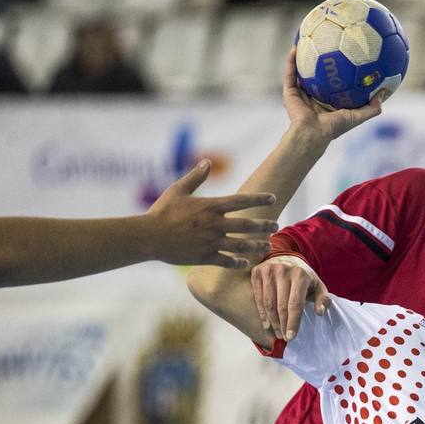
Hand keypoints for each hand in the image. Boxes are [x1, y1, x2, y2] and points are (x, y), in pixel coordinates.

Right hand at [146, 160, 277, 266]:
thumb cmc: (161, 211)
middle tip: (276, 225)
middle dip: (264, 225)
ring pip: (242, 245)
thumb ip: (196, 177)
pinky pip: (227, 261)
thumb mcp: (178, 190)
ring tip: (266, 245)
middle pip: (247, 224)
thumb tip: (208, 161)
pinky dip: (238, 262)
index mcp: (210, 206)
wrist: (148, 236)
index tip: (273, 198)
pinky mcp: (205, 257)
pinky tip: (246, 262)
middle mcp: (215, 224)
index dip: (259, 199)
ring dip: (256, 245)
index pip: (241, 201)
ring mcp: (211, 242)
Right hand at [251, 254, 329, 340]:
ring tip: (277, 333)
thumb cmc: (304, 277)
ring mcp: (269, 270)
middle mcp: (283, 270)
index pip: (296, 303)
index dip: (293, 322)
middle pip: (281, 305)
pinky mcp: (257, 272)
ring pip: (268, 303)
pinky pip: (258, 297)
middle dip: (283, 324)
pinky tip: (267, 324)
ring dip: (272, 321)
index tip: (291, 337)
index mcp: (300, 275)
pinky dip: (262, 313)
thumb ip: (323, 299)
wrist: (286, 258)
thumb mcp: (317, 285)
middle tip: (284, 338)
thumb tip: (320, 312)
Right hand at [282, 46, 386, 143]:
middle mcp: (315, 97)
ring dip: (302, 57)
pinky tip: (296, 46)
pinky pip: (290, 73)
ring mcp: (301, 94)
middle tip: (326, 43)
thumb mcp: (357, 116)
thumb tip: (384, 92)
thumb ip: (372, 107)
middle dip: (320, 61)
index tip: (346, 57)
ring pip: (301, 72)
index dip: (340, 72)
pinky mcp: (289, 92)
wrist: (312, 133)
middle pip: (317, 76)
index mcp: (329, 103)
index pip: (334, 85)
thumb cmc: (334, 127)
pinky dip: (291, 61)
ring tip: (306, 40)